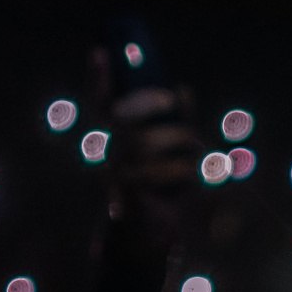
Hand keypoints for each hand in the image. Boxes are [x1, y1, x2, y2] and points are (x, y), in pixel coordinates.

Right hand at [89, 50, 203, 250]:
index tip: (100, 51)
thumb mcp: (176, 153)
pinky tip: (185, 182)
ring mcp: (115, 172)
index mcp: (120, 140)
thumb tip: (182, 88)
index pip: (101, 105)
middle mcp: (111, 153)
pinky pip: (157, 171)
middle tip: (170, 101)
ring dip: (177, 143)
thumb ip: (178, 122)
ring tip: (194, 153)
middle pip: (124, 117)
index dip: (98, 80)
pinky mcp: (127, 192)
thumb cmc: (164, 194)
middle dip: (148, 103)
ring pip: (145, 143)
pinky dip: (180, 173)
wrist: (152, 240)